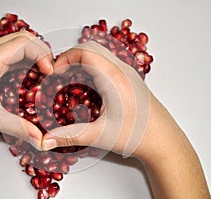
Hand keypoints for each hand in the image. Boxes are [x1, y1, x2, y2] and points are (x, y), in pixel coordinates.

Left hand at [0, 30, 52, 148]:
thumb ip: (20, 128)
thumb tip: (40, 138)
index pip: (24, 44)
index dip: (42, 55)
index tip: (49, 72)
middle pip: (23, 38)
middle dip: (41, 51)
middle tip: (49, 70)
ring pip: (17, 42)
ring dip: (33, 54)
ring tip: (42, 72)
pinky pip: (11, 50)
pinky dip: (25, 58)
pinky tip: (29, 74)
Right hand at [42, 41, 150, 156]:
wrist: (164, 141)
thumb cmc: (138, 136)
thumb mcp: (99, 135)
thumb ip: (69, 136)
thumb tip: (46, 140)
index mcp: (114, 78)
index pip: (85, 51)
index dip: (65, 58)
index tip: (54, 73)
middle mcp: (122, 70)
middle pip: (92, 48)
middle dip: (72, 58)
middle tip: (60, 75)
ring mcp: (128, 73)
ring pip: (100, 55)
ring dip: (83, 62)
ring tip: (72, 81)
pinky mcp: (130, 79)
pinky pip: (108, 64)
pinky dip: (93, 69)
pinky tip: (89, 88)